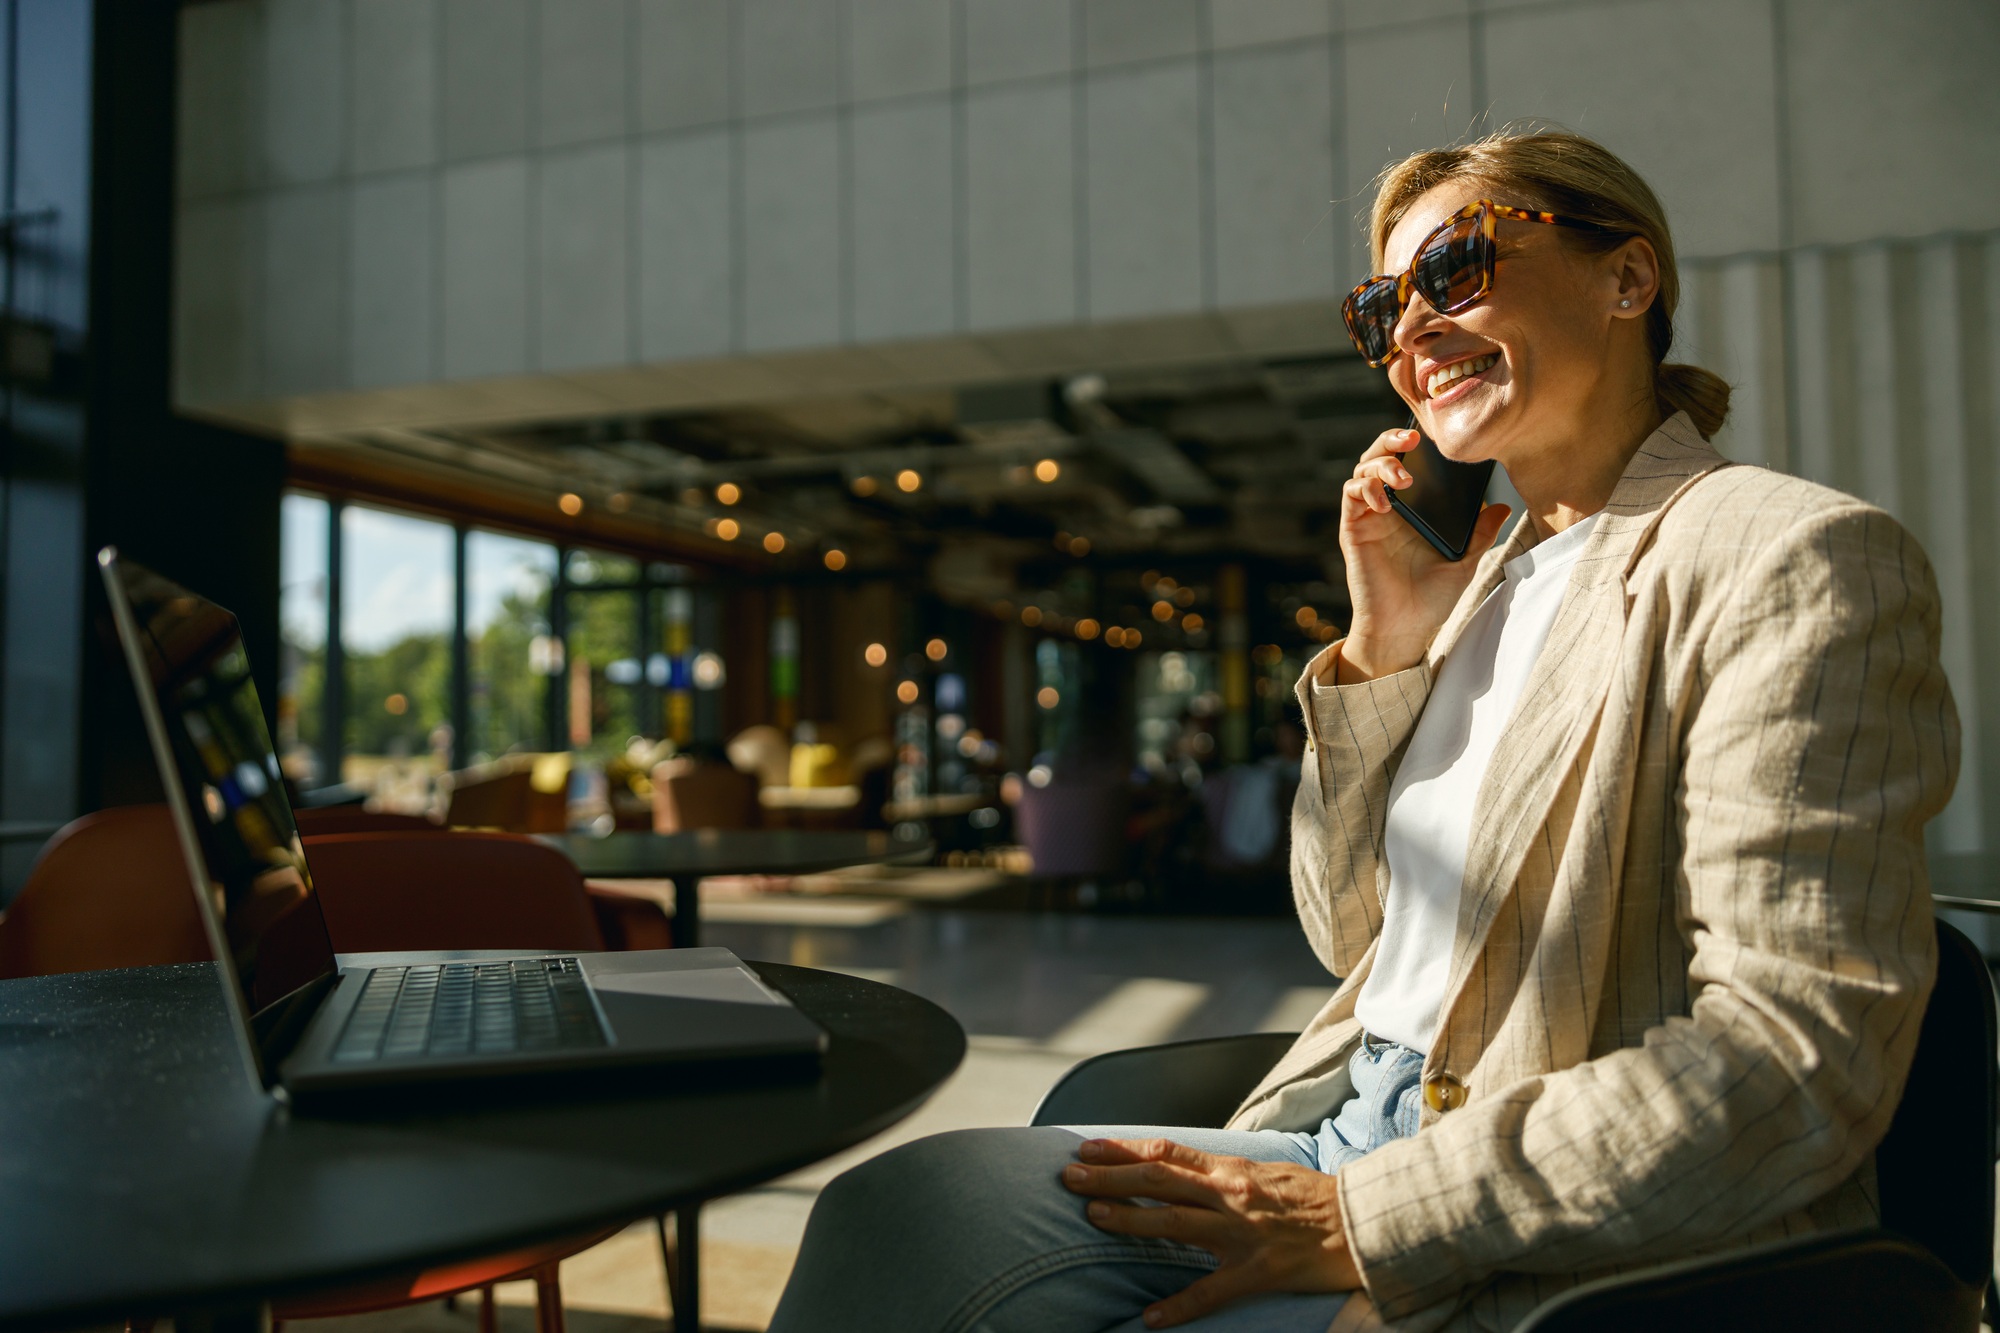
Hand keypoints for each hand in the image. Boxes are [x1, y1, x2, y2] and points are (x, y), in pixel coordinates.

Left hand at [1062, 1137, 1361, 1327]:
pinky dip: (1179, 1307)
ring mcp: (1241, 1235)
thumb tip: (1180, 1167)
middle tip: (1069, 1175)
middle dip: (1110, 1178)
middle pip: (1158, 1181)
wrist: (1361, 1224)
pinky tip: (1150, 1318)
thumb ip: (1221, 1172)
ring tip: (1092, 1217)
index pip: (1165, 1153)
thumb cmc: (1313, 1198)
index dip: (1123, 1150)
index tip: (1088, 1148)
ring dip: (1130, 1220)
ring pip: (1174, 1224)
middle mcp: (1230, 1196)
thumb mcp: (1264, 1171)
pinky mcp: (1257, 1272)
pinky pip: (1211, 1293)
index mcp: (1231, 1170)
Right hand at [1338, 428, 1509, 680]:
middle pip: (1379, 456)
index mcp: (1413, 509)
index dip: (1413, 444)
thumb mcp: (1465, 562)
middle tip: (1413, 439)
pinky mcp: (1354, 529)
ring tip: (1403, 479)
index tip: (1433, 437)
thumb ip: (1481, 533)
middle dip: (1391, 440)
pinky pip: (1351, 494)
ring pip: (1362, 469)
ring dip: (1380, 463)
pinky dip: (1365, 488)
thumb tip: (1504, 506)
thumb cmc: (1432, 600)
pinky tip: (1386, 502)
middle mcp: (1388, 507)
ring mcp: (1369, 516)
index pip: (1408, 462)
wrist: (1405, 628)